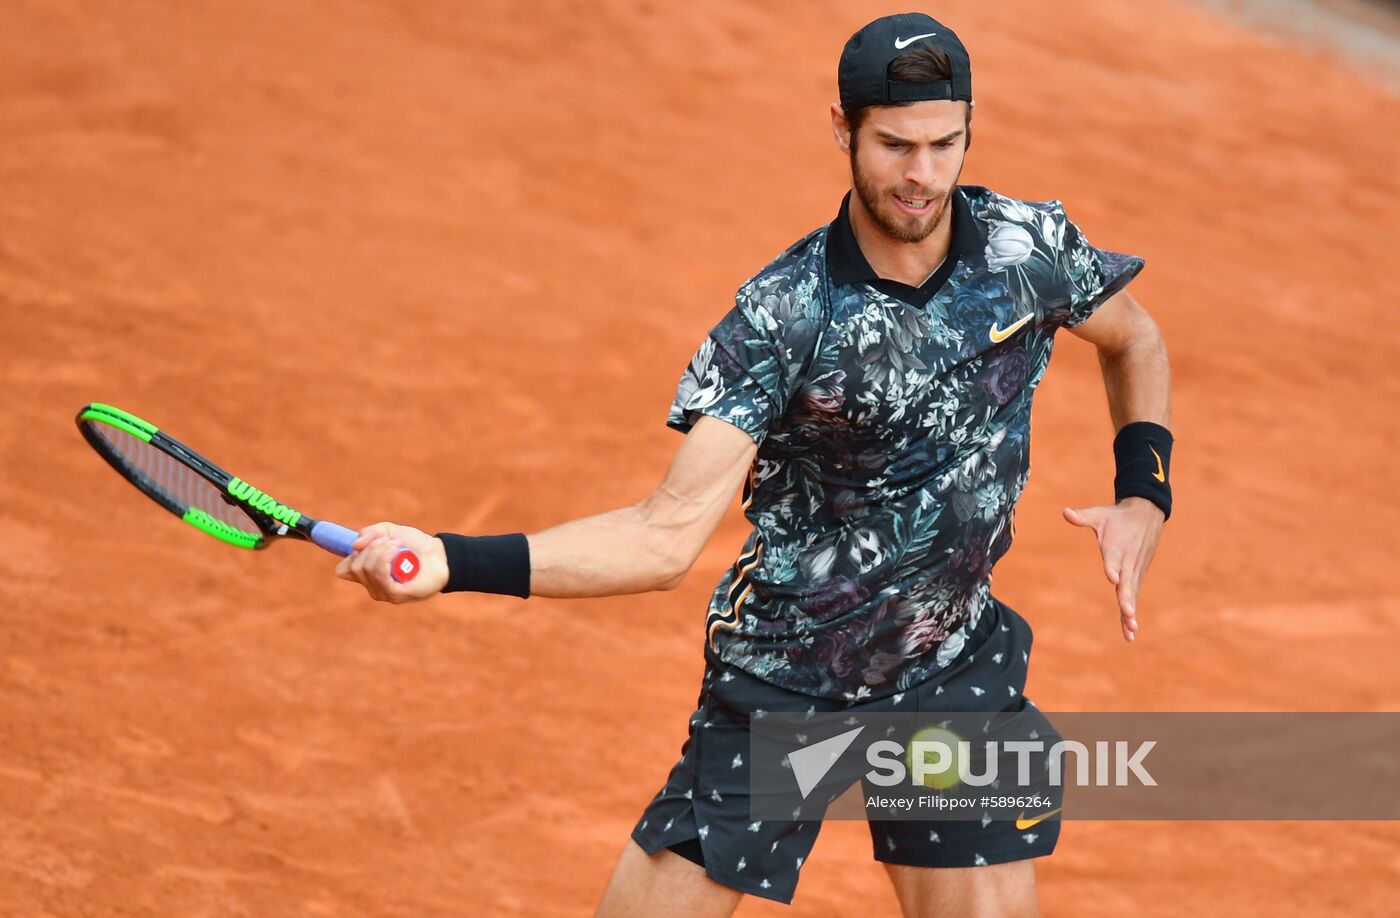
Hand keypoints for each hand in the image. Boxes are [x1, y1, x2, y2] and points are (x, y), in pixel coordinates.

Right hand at [335, 522, 449, 603]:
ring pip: (367, 569)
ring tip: (397, 544)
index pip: (343, 570)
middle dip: (370, 547)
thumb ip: (369, 533)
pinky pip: (380, 576)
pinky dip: (385, 557)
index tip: (366, 542)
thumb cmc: (414, 545)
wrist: (439, 554)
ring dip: (380, 549)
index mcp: (367, 575)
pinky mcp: (396, 595)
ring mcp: (383, 593)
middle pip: (354, 566)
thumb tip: (355, 545)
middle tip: (389, 540)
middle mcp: (372, 587)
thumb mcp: (388, 531)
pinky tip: (397, 550)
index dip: (351, 553)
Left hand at [1062, 498, 1164, 641]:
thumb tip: (1065, 512)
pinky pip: (1134, 596)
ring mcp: (1134, 570)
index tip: (1113, 579)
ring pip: (1132, 594)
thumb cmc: (1117, 516)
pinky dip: (1132, 612)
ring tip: (1131, 631)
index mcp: (1116, 547)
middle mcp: (1127, 561)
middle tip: (1128, 614)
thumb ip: (1083, 517)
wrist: (1146, 514)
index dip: (1112, 568)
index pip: (1113, 559)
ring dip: (1131, 612)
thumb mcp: (1099, 515)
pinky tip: (1130, 630)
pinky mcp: (1137, 576)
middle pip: (1127, 582)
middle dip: (1127, 599)